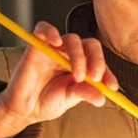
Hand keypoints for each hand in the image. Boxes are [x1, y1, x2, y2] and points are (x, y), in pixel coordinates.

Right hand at [0, 22, 118, 137]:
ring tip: (78, 76)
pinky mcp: (36, 46)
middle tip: (95, 78)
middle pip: (90, 45)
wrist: (25, 109)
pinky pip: (43, 28)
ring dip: (79, 56)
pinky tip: (56, 44)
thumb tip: (103, 98)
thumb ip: (85, 93)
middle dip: (97, 61)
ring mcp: (54, 49)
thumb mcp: (70, 98)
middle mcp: (70, 55)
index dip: (108, 72)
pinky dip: (51, 32)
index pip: (99, 61)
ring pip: (72, 39)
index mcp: (82, 65)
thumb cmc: (48, 101)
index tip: (112, 87)